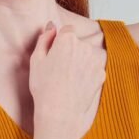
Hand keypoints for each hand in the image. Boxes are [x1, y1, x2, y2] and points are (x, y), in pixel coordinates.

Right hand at [29, 21, 106, 138]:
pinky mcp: (101, 74)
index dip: (60, 41)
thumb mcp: (36, 60)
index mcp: (68, 40)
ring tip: (67, 79)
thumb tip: (51, 26)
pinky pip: (93, 69)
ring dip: (80, 62)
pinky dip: (87, 75)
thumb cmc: (44, 86)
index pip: (67, 30)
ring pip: (87, 56)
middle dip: (71, 51)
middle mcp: (85, 47)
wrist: (60, 112)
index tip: (55, 53)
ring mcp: (95, 61)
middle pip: (78, 43)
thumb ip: (44, 38)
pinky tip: (76, 86)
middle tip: (59, 69)